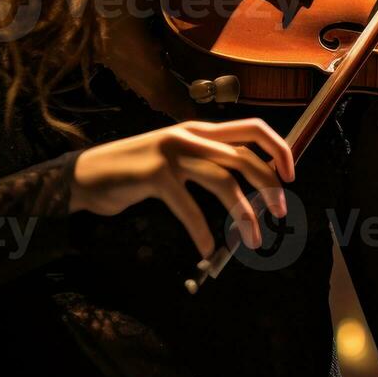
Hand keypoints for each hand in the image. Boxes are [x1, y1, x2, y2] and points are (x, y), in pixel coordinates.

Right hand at [70, 118, 296, 257]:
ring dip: (244, 214)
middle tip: (279, 213)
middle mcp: (190, 136)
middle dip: (269, 186)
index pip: (253, 127)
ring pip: (223, 181)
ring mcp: (172, 153)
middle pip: (245, 155)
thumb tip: (249, 183)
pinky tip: (207, 249)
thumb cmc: (136, 171)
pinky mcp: (154, 175)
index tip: (290, 175)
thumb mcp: (177, 158)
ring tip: (252, 240)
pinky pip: (189, 208)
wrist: (87, 175)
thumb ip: (207, 161)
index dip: (278, 148)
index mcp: (200, 130)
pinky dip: (202, 232)